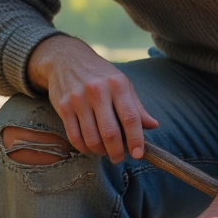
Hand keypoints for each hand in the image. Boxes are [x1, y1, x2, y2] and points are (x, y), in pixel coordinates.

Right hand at [27, 34, 157, 163]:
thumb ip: (137, 107)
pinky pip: (74, 136)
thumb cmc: (100, 74)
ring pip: (91, 138)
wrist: (66, 59)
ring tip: (105, 152)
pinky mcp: (64, 107)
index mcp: (118, 85)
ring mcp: (79, 99)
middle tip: (119, 158)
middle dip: (117, 151)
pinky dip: (84, 148)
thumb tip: (153, 125)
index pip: (130, 118)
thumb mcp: (122, 83)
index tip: (138, 154)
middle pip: (110, 132)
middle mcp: (98, 91)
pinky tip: (90, 148)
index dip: (136, 139)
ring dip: (100, 152)